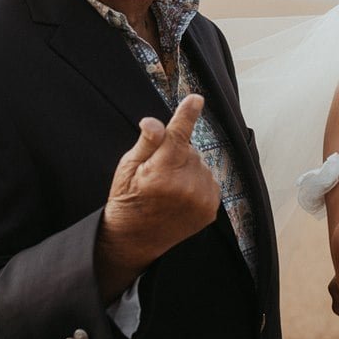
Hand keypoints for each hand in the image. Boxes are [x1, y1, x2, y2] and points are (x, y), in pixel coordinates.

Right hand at [97, 95, 218, 297]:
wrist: (135, 239)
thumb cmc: (127, 199)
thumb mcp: (127, 168)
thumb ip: (147, 143)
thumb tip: (154, 122)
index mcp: (162, 172)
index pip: (177, 135)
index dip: (187, 114)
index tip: (196, 99)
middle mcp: (186, 185)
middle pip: (189, 149)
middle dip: (176, 153)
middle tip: (157, 174)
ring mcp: (201, 199)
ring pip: (201, 165)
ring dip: (188, 169)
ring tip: (168, 189)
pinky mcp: (211, 208)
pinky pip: (209, 181)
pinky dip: (198, 183)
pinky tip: (181, 196)